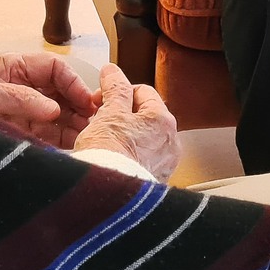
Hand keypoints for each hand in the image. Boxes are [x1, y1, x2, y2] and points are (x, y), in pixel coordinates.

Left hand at [0, 52, 98, 146]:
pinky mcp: (21, 130)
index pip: (54, 68)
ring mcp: (24, 109)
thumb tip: (53, 110)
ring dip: (74, 124)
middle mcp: (24, 86)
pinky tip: (74, 147)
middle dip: (78, 106)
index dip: (73, 82)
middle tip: (94, 123)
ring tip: (89, 136)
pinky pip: (47, 134)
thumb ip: (20, 98)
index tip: (85, 101)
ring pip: (58, 114)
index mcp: (16, 67)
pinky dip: (61, 139)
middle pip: (61, 92)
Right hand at [72, 64, 180, 180]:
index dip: (117, 91)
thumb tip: (113, 71)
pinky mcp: (154, 181)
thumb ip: (114, 88)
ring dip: (124, 136)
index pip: (142, 91)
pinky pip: (141, 159)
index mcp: (163, 120)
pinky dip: (127, 156)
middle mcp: (170, 142)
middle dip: (120, 115)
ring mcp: (164, 164)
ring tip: (103, 142)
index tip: (100, 99)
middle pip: (143, 116)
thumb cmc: (110, 156)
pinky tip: (112, 160)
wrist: (109, 198)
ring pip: (142, 138)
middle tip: (99, 120)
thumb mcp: (109, 112)